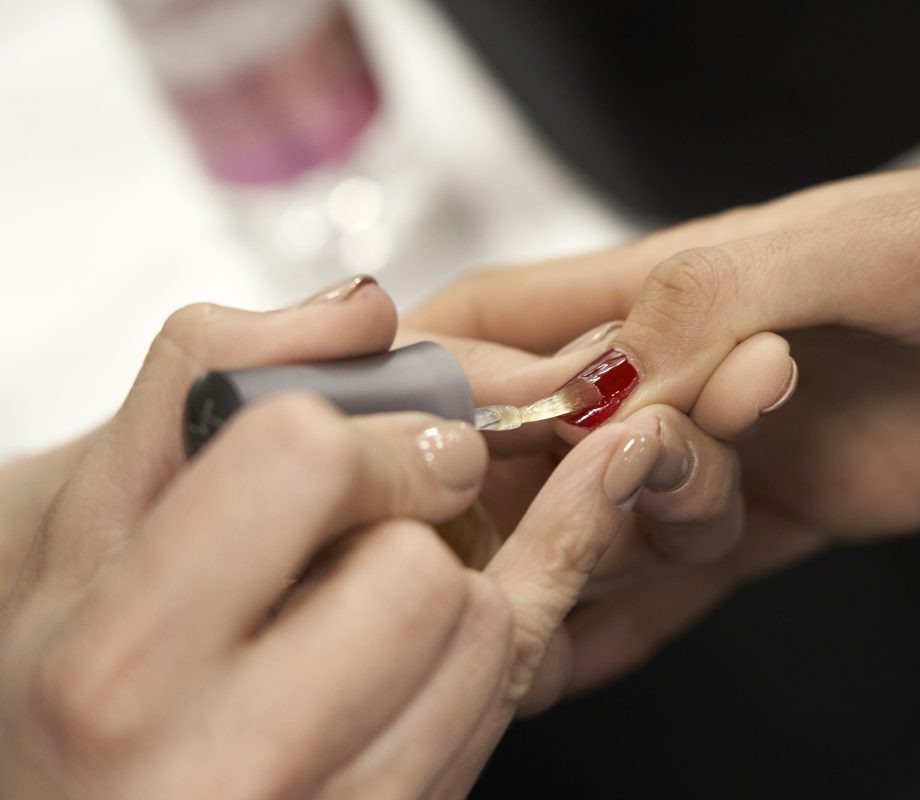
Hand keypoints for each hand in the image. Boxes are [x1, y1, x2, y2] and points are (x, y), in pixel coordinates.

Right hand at [0, 278, 659, 798]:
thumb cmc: (61, 682)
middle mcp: (228, 763)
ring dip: (453, 588)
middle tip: (364, 531)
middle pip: (423, 566)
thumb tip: (361, 308)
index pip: (310, 462)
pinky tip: (431, 630)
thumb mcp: (80, 519)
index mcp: (121, 662)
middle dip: (410, 522)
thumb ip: (205, 382)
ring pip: (490, 636)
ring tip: (365, 601)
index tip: (368, 444)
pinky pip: (506, 709)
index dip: (361, 431)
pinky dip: (483, 648)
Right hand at [405, 100, 919, 687]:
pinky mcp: (796, 516)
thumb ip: (712, 301)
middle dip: (522, 493)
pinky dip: (635, 626)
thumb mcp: (854, 247)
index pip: (507, 318)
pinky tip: (581, 664)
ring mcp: (741, 451)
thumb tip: (598, 378)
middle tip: (525, 540)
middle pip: (545, 440)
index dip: (436, 373)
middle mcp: (691, 367)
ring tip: (675, 536)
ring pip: (617, 522)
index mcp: (681, 277)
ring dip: (622, 548)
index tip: (405, 441)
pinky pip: (690, 583)